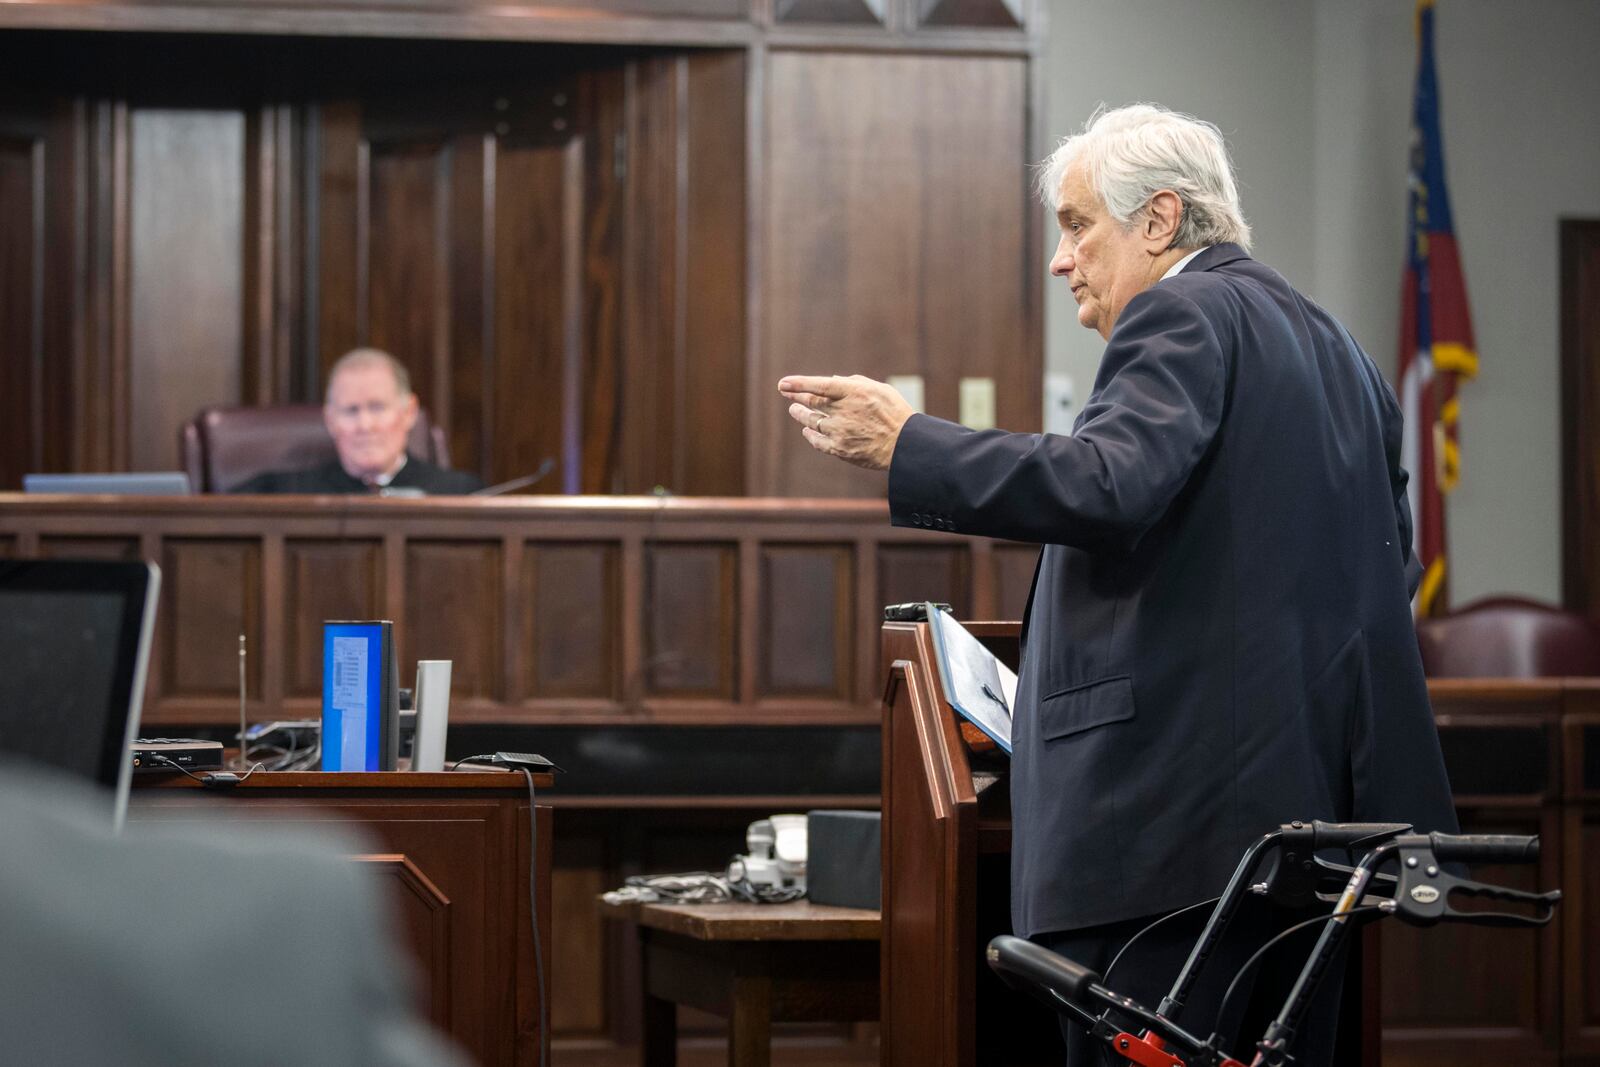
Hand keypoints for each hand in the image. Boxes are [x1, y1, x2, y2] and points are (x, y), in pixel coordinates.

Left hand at [778, 374, 914, 470]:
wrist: (905, 446)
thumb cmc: (895, 414)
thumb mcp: (880, 389)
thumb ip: (855, 382)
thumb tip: (834, 378)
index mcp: (854, 392)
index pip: (820, 385)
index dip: (799, 383)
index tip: (783, 383)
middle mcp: (843, 411)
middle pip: (812, 402)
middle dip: (796, 396)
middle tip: (786, 393)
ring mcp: (840, 431)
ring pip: (812, 421)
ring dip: (800, 415)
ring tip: (794, 409)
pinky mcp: (840, 449)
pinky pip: (818, 441)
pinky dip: (810, 435)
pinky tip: (807, 431)